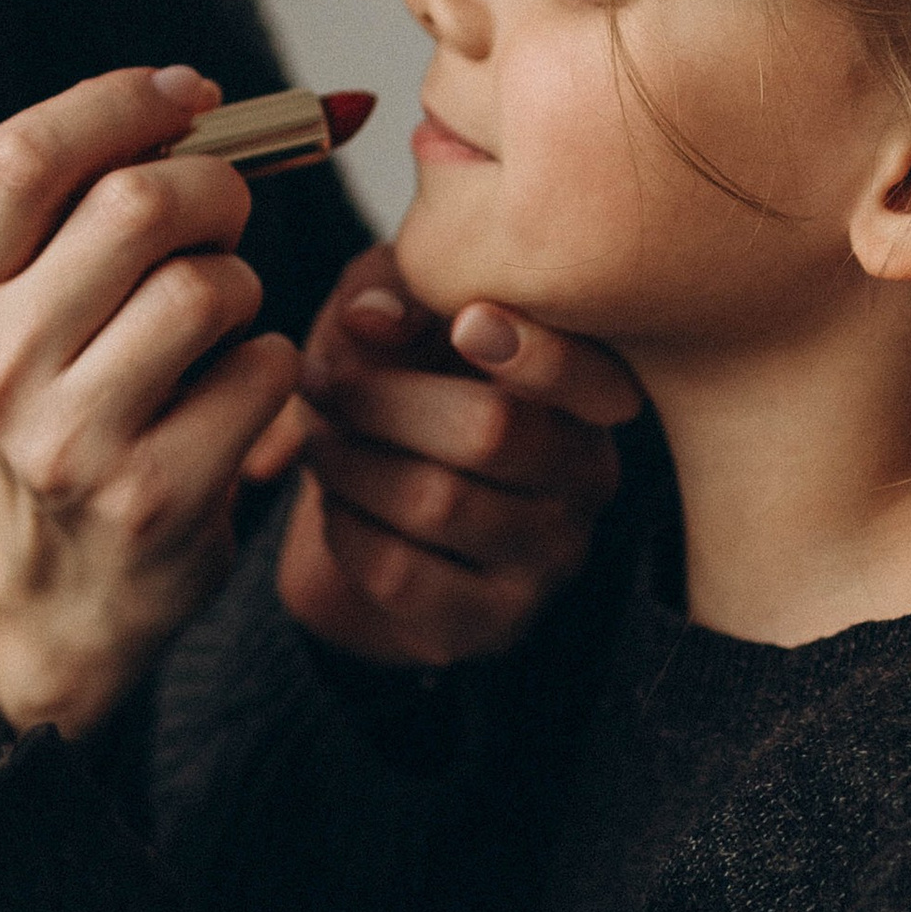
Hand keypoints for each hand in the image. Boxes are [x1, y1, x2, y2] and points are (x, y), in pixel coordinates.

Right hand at [0, 68, 302, 736]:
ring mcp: (70, 436)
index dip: (123, 103)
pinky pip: (262, 370)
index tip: (192, 97)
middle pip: (139, 202)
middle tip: (223, 221)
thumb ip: (95, 205)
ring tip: (219, 322)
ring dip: (243, 286)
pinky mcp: (153, 495)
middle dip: (216, 190)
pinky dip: (271, 367)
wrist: (54, 591)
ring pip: (209, 287)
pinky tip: (232, 396)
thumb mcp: (32, 308)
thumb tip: (244, 104)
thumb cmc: (68, 409)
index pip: (26, 155)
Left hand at [246, 249, 643, 667]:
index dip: (535, 353)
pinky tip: (336, 503)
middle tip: (319, 383)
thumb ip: (389, 290)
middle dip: (378, 401)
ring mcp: (551, 558)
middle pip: (489, 432)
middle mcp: (590, 476)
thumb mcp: (398, 310)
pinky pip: (401, 574)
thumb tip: (369, 320)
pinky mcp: (494, 621)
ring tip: (319, 439)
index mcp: (590, 389)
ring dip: (349, 463)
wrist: (385, 504)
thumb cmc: (406, 378)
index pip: (589, 378)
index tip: (464, 322)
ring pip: (435, 503)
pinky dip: (345, 528)